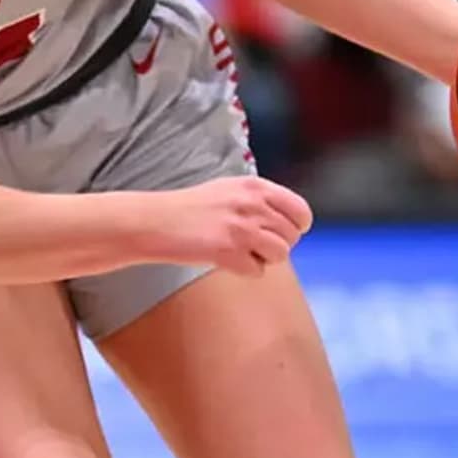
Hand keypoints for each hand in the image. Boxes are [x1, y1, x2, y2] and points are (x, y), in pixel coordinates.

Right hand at [149, 175, 313, 275]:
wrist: (157, 221)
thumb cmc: (191, 208)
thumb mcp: (230, 189)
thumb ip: (260, 199)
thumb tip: (290, 219)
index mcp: (255, 186)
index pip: (301, 211)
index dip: (296, 227)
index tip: (284, 233)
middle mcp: (252, 204)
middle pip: (292, 236)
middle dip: (278, 244)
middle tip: (254, 245)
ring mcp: (241, 228)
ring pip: (280, 254)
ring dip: (263, 258)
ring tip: (241, 251)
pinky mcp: (228, 252)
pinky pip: (257, 271)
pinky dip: (245, 270)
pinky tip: (226, 259)